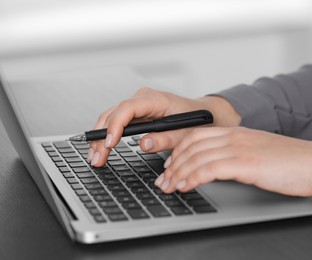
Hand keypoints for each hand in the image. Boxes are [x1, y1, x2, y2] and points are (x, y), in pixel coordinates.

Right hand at [88, 87, 240, 166]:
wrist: (203, 114)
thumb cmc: (196, 121)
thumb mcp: (186, 133)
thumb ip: (166, 139)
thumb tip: (144, 144)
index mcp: (156, 100)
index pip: (128, 108)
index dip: (115, 125)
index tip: (110, 143)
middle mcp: (143, 99)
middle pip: (114, 114)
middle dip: (102, 136)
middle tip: (97, 158)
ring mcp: (138, 106)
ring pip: (111, 117)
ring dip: (101, 137)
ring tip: (95, 157)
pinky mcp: (136, 114)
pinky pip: (116, 122)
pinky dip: (107, 135)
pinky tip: (101, 148)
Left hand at [155, 127, 311, 197]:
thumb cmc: (293, 162)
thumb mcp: (259, 152)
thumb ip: (238, 155)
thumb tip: (220, 167)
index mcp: (237, 133)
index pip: (197, 136)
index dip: (178, 150)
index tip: (170, 165)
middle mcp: (235, 137)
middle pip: (191, 145)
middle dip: (172, 164)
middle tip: (163, 179)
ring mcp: (240, 148)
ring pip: (197, 157)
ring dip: (178, 173)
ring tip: (168, 186)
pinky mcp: (246, 163)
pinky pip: (210, 169)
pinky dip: (193, 177)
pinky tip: (185, 187)